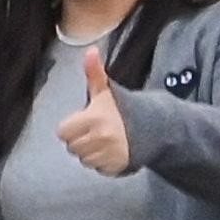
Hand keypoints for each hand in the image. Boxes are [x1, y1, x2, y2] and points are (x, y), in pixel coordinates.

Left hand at [58, 47, 133, 176]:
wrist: (155, 128)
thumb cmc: (124, 109)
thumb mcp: (106, 91)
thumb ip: (94, 73)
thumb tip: (90, 51)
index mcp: (94, 119)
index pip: (63, 131)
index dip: (71, 127)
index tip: (84, 122)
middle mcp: (100, 139)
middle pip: (72, 147)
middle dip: (80, 139)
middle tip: (95, 131)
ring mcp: (108, 155)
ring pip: (83, 159)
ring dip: (90, 152)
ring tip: (105, 141)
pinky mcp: (116, 168)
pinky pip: (97, 169)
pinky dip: (102, 163)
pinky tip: (111, 152)